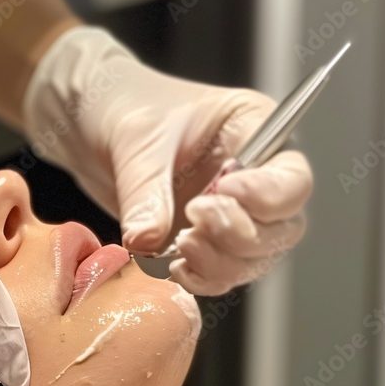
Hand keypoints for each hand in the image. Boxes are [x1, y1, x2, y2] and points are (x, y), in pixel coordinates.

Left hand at [22, 26, 312, 295]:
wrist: (92, 125)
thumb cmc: (124, 107)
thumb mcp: (136, 139)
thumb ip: (146, 190)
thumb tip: (149, 240)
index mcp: (255, 132)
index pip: (292, 178)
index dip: (267, 196)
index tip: (224, 191)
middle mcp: (254, 177)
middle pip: (282, 228)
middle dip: (240, 234)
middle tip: (194, 220)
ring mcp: (231, 214)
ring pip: (254, 259)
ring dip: (220, 263)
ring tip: (179, 245)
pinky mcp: (203, 242)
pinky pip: (219, 275)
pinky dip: (200, 278)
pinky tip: (172, 266)